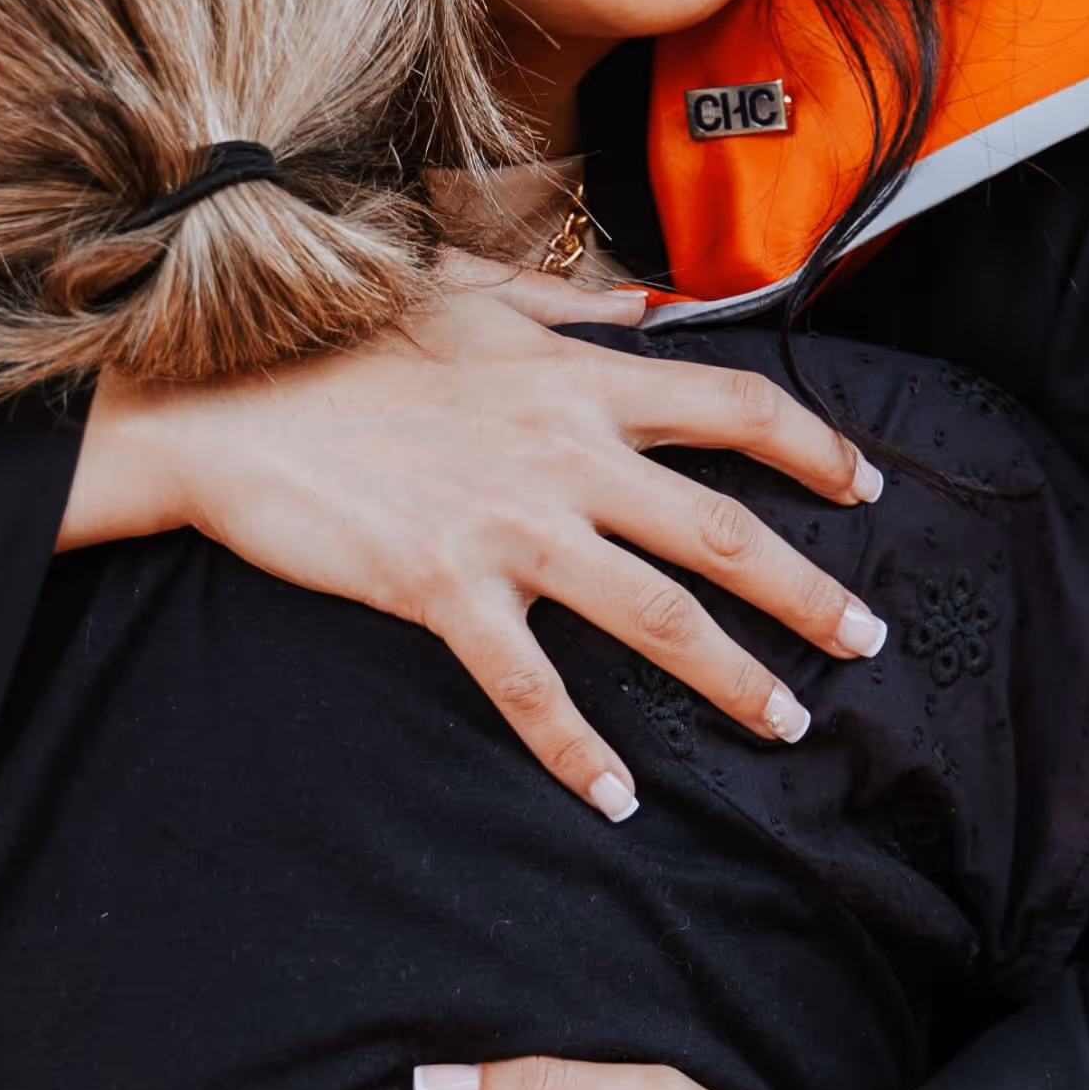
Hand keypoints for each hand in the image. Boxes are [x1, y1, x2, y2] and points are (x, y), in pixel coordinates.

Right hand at [59, 264, 887, 812]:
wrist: (220, 401)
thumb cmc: (337, 339)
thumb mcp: (463, 291)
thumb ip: (568, 304)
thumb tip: (650, 306)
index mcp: (576, 380)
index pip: (733, 406)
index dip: (814, 445)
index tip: (866, 484)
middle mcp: (564, 453)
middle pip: (723, 529)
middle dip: (808, 591)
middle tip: (868, 637)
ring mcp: (507, 526)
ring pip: (656, 615)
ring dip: (734, 679)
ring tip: (787, 723)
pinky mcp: (443, 590)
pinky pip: (529, 686)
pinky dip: (579, 750)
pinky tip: (620, 798)